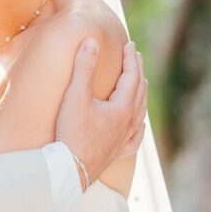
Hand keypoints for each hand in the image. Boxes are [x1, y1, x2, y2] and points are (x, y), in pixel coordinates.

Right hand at [55, 39, 146, 185]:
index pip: (132, 76)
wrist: (69, 170)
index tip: (129, 44)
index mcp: (123, 108)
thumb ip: (84, 67)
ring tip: (140, 83)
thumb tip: (91, 41)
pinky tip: (140, 125)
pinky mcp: (118, 152)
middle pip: (139, 92)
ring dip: (141, 94)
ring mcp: (125, 139)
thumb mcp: (75, 96)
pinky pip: (136, 137)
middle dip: (137, 71)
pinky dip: (140, 126)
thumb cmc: (71, 132)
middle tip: (135, 56)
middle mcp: (129, 123)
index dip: (131, 59)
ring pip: (140, 112)